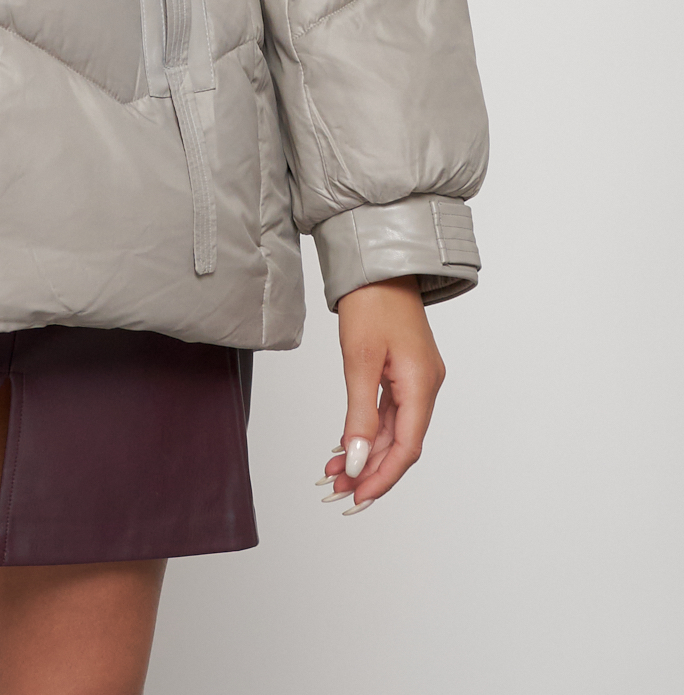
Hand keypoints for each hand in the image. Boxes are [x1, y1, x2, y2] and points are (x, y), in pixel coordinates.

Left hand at [319, 275, 445, 514]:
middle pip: (402, 443)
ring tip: (334, 473)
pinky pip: (389, 412)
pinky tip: (346, 445)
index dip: (382, 477)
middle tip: (336, 490)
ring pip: (394, 430)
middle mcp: (425, 386)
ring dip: (366, 453)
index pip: (407, 447)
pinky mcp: (404, 371)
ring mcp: (416, 378)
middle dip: (370, 470)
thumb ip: (359, 415)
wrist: (378, 263)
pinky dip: (369, 431)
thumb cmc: (371, 301)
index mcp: (422, 384)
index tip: (357, 497)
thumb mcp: (360, 360)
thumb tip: (356, 460)